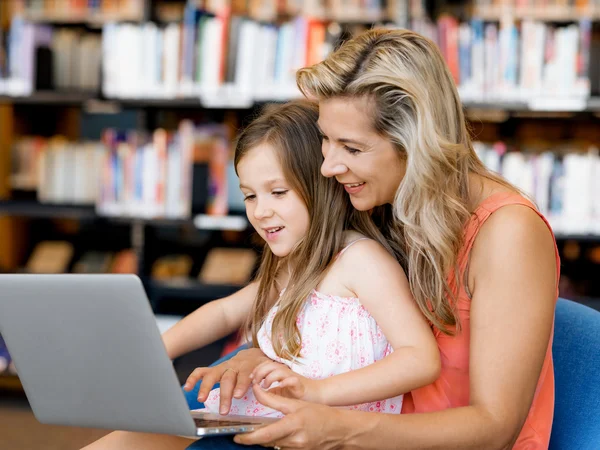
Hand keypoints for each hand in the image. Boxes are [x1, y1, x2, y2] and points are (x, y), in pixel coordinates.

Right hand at [183, 347, 270, 413]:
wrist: (257, 354)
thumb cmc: (264, 366)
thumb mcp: (272, 370)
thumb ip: (271, 377)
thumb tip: (273, 384)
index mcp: (250, 365)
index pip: (245, 374)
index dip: (242, 383)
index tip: (239, 395)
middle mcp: (235, 365)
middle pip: (228, 378)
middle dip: (225, 394)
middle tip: (224, 409)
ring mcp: (224, 367)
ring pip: (213, 375)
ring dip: (206, 387)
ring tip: (201, 399)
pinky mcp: (216, 369)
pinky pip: (202, 371)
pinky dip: (193, 378)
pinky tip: (187, 387)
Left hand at [233, 384, 347, 448]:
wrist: (340, 430)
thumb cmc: (319, 414)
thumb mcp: (296, 404)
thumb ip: (274, 399)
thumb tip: (256, 390)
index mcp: (293, 425)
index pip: (265, 435)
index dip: (248, 438)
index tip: (237, 436)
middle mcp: (294, 441)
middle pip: (266, 443)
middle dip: (253, 439)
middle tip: (242, 434)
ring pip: (273, 446)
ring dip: (264, 441)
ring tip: (258, 432)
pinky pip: (282, 449)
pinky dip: (275, 443)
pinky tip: (274, 436)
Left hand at [251, 361, 322, 402]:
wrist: (317, 394)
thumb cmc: (298, 393)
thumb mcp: (280, 392)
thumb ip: (270, 391)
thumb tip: (257, 391)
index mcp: (280, 372)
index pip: (265, 364)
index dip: (256, 369)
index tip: (251, 378)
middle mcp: (286, 372)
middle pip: (270, 365)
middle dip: (260, 372)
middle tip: (255, 382)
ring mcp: (293, 377)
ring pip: (279, 370)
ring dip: (270, 377)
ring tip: (266, 385)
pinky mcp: (300, 384)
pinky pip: (292, 380)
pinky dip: (285, 382)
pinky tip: (280, 386)